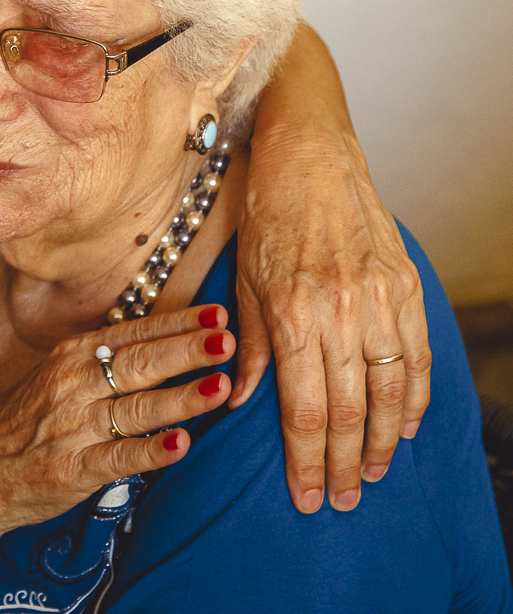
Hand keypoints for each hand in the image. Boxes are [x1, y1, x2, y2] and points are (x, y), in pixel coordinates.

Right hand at [0, 306, 234, 532]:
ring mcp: (73, 426)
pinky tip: (181, 444)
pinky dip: (151, 450)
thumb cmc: (31, 421)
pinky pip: (119, 456)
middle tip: (227, 339)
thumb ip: (105, 358)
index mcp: (73, 356)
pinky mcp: (73, 468)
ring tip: (220, 386)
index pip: (134, 333)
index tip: (218, 312)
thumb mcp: (60, 375)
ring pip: (136, 407)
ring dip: (181, 396)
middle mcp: (73, 384)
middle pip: (139, 363)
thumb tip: (166, 337)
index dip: (178, 323)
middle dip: (187, 350)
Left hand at [232, 128, 429, 513]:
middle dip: (345, 464)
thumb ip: (249, 346)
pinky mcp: (406, 284)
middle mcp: (341, 311)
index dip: (307, 460)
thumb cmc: (268, 215)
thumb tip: (239, 401)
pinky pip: (418, 353)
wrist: (310, 156)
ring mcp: (380, 297)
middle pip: (350, 410)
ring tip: (372, 474)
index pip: (305, 410)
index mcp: (294, 313)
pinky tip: (406, 425)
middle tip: (341, 500)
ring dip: (383, 440)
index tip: (306, 497)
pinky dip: (415, 395)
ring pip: (390, 390)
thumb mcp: (243, 281)